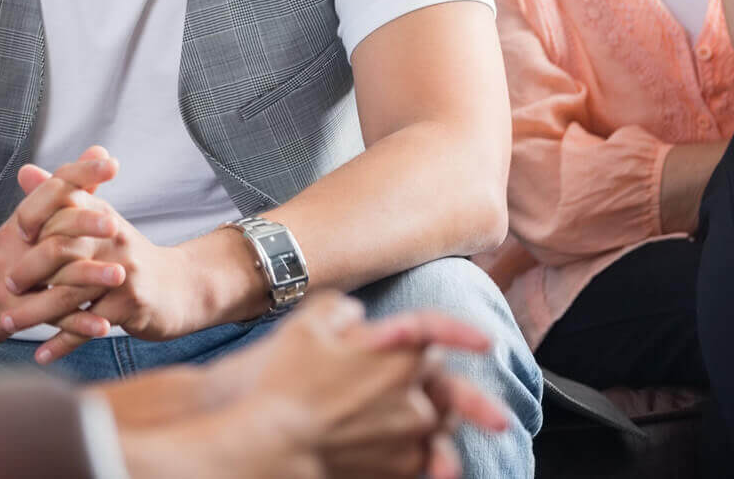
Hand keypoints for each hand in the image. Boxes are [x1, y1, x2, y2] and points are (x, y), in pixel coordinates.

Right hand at [0, 147, 124, 343]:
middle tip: (115, 225)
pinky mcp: (14, 316)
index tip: (111, 163)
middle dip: (83, 227)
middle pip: (49, 232)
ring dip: (88, 277)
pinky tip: (103, 325)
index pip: (51, 190)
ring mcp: (12, 284)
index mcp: (20, 221)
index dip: (80, 175)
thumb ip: (67, 189)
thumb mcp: (26, 222)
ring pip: (52, 279)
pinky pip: (49, 320)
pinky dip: (77, 323)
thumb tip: (100, 150)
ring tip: (120, 274)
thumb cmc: (1, 257)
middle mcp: (14, 248)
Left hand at [7, 160, 194, 363]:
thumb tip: (23, 170)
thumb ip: (60, 195)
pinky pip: (89, 327)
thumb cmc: (127, 253)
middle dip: (30, 271)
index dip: (32, 225)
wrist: (182, 286)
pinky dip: (63, 342)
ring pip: (71, 293)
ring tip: (7, 325)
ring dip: (37, 312)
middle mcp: (112, 239)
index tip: (5, 242)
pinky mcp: (131, 305)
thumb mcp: (98, 218)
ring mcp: (123, 273)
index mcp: (100, 215)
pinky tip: (40, 354)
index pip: (60, 212)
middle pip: (62, 251)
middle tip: (1, 287)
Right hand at [198, 293, 508, 478]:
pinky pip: (426, 461)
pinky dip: (427, 460)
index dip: (462, 333)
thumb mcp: (305, 325)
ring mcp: (411, 437)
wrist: (275, 443)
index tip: (484, 343)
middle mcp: (415, 396)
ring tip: (440, 440)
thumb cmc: (284, 380)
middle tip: (498, 420)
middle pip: (448, 389)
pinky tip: (423, 464)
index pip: (438, 332)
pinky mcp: (400, 468)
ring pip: (441, 429)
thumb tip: (356, 316)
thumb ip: (340, 309)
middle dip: (467, 398)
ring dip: (441, 428)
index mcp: (398, 354)